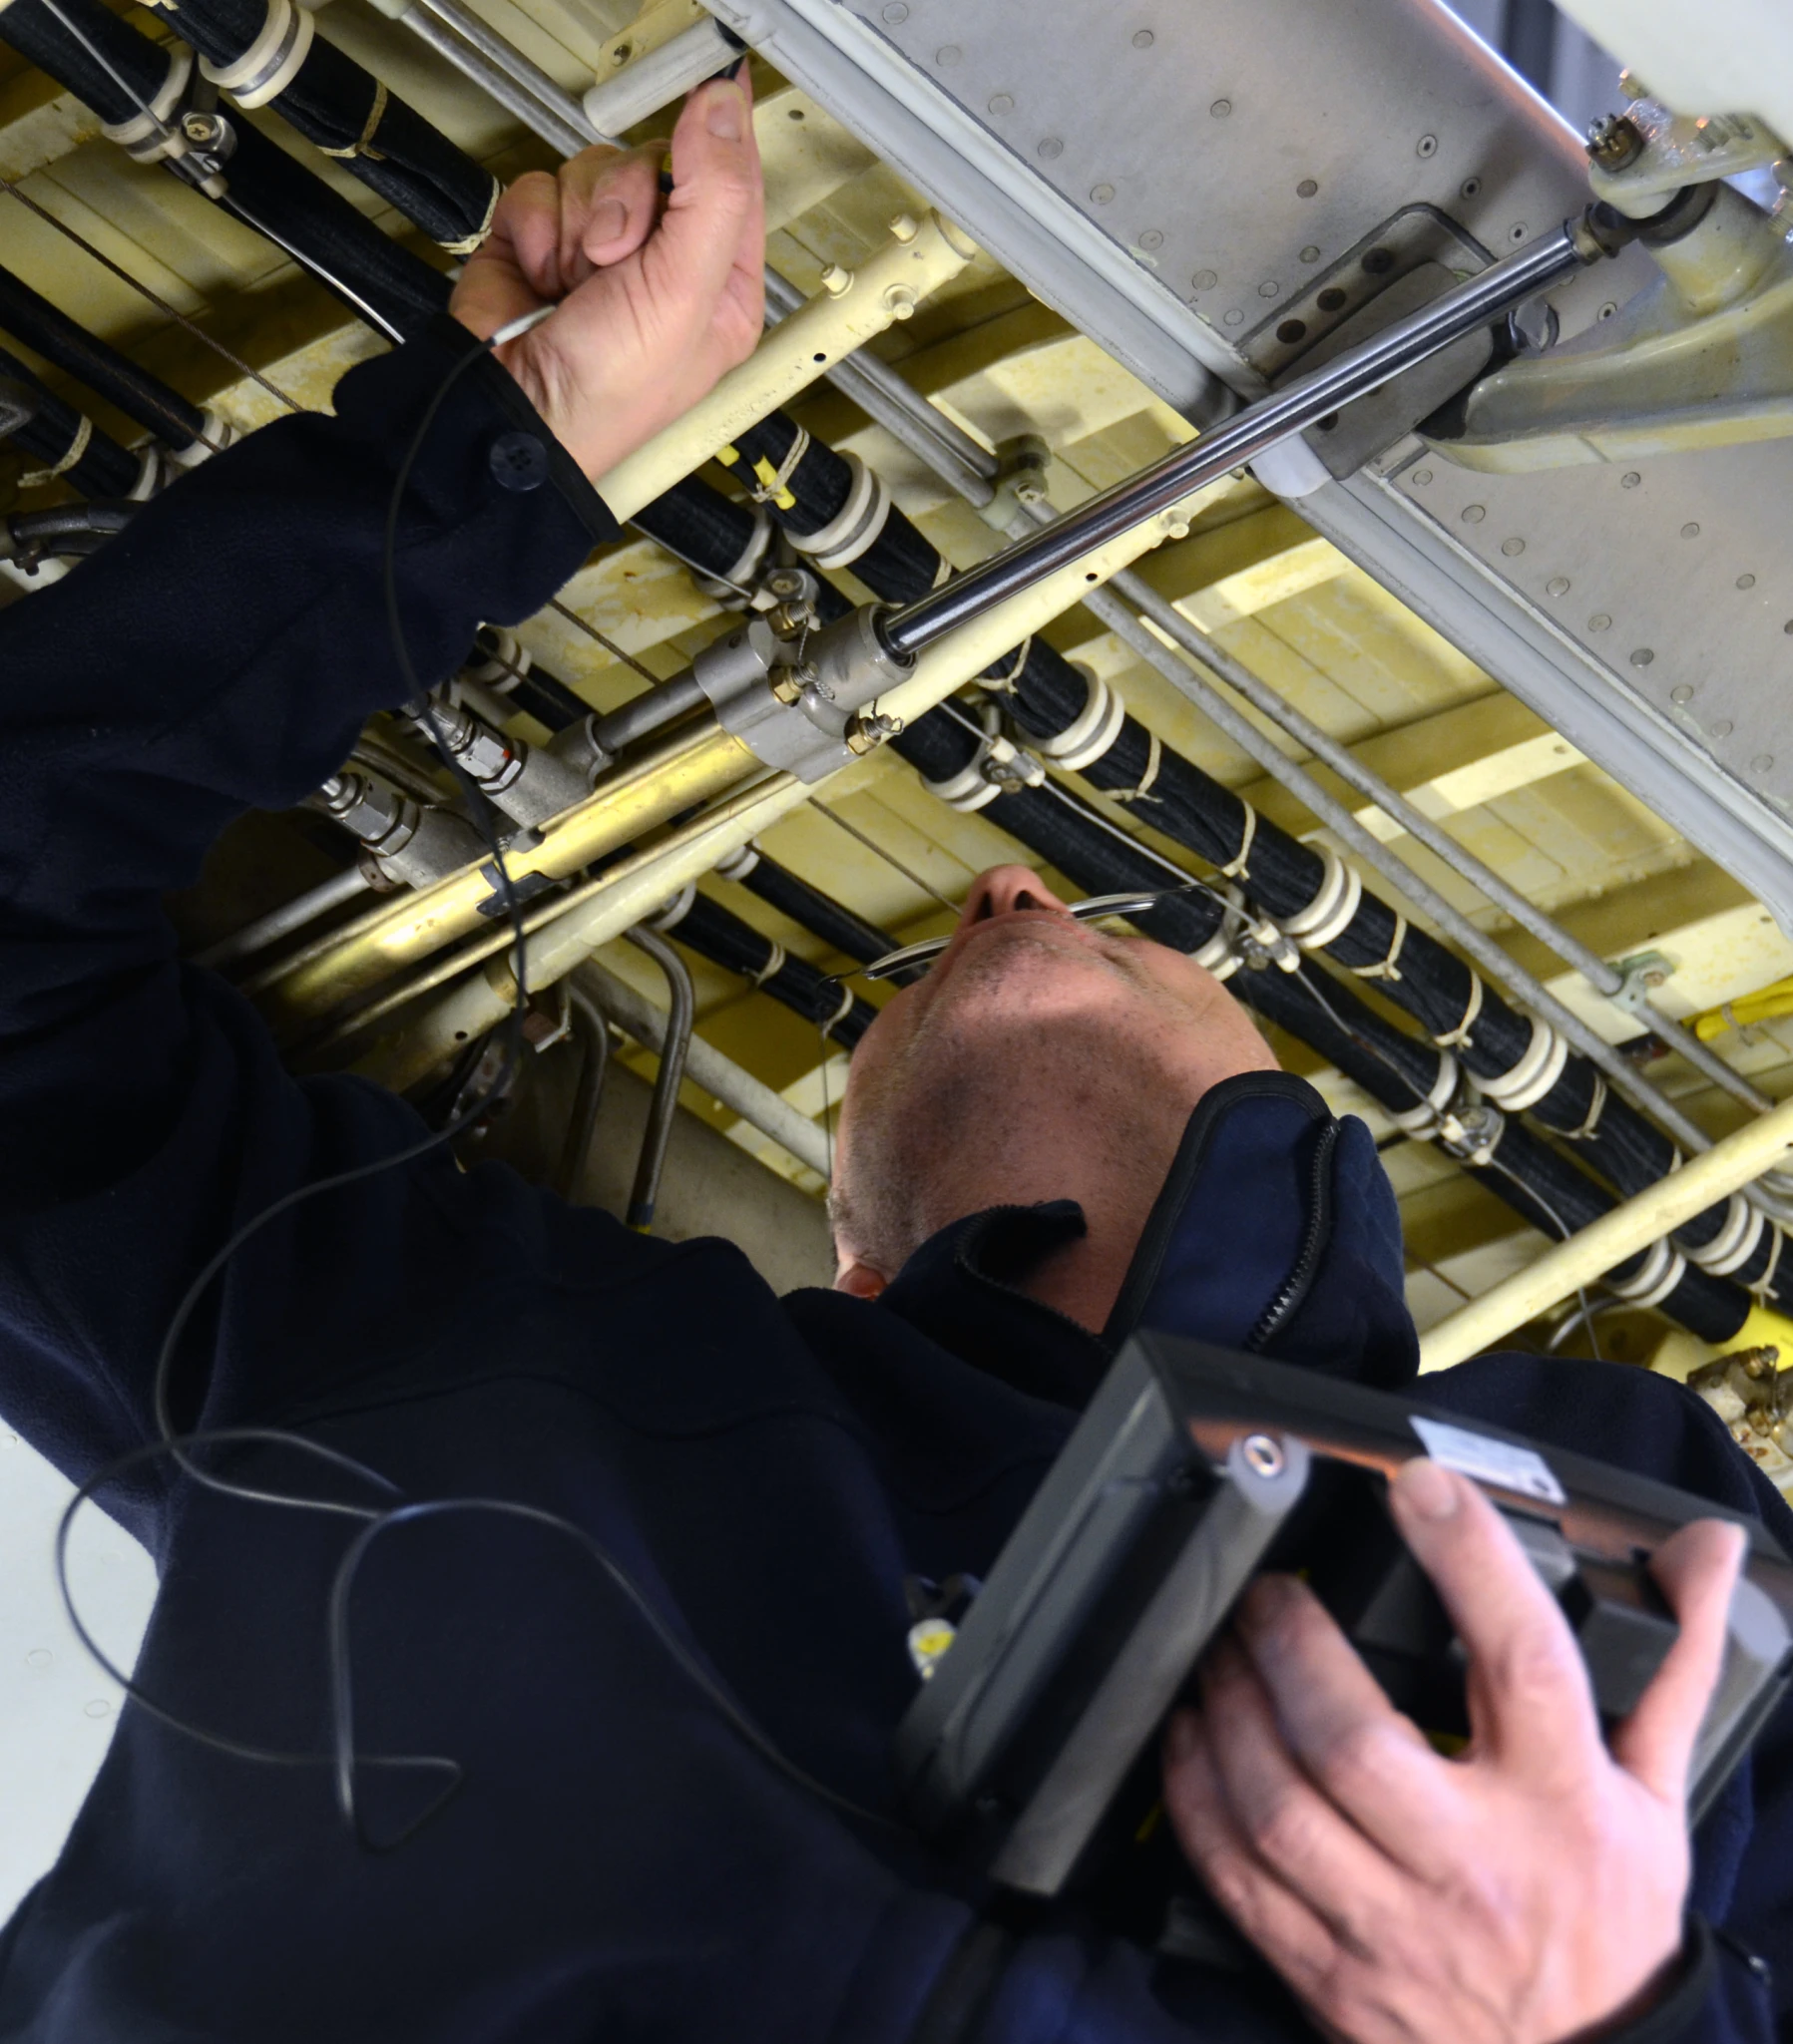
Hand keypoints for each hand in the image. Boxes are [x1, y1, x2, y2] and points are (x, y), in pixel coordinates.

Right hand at [449, 72, 764, 483]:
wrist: (514, 408)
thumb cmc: (610, 389)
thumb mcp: (685, 293)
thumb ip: (714, 193)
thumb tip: (724, 107)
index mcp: (720, 284)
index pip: (736, 182)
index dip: (722, 136)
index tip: (712, 92)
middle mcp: (665, 262)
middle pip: (659, 162)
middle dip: (629, 200)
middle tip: (615, 256)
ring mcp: (601, 249)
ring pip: (597, 168)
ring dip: (579, 219)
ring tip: (575, 279)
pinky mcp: (545, 238)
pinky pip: (543, 184)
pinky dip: (535, 226)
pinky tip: (540, 273)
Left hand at [1162, 1456, 1746, 2043]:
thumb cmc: (1612, 1921)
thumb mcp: (1656, 1793)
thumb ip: (1672, 1660)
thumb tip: (1706, 1550)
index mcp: (1562, 1802)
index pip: (1522, 1662)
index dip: (1469, 1563)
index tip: (1421, 1485)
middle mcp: (1474, 1865)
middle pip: (1354, 1740)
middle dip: (1290, 1645)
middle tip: (1266, 1588)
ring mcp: (1394, 1927)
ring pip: (1277, 1805)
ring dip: (1226, 1709)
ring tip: (1220, 1649)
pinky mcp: (1331, 1975)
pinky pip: (1236, 1874)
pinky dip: (1195, 1793)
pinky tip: (1192, 1734)